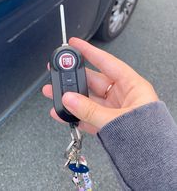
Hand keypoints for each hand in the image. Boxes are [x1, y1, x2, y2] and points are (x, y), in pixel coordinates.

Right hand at [42, 37, 158, 133]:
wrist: (154, 164)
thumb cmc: (150, 137)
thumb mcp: (117, 120)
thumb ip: (90, 110)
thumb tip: (69, 99)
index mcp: (132, 85)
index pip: (106, 62)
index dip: (89, 51)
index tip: (75, 44)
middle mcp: (122, 95)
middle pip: (93, 80)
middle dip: (73, 77)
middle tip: (57, 71)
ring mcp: (114, 109)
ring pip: (88, 99)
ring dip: (70, 97)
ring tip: (53, 93)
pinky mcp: (107, 123)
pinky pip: (88, 115)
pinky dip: (74, 115)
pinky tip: (61, 112)